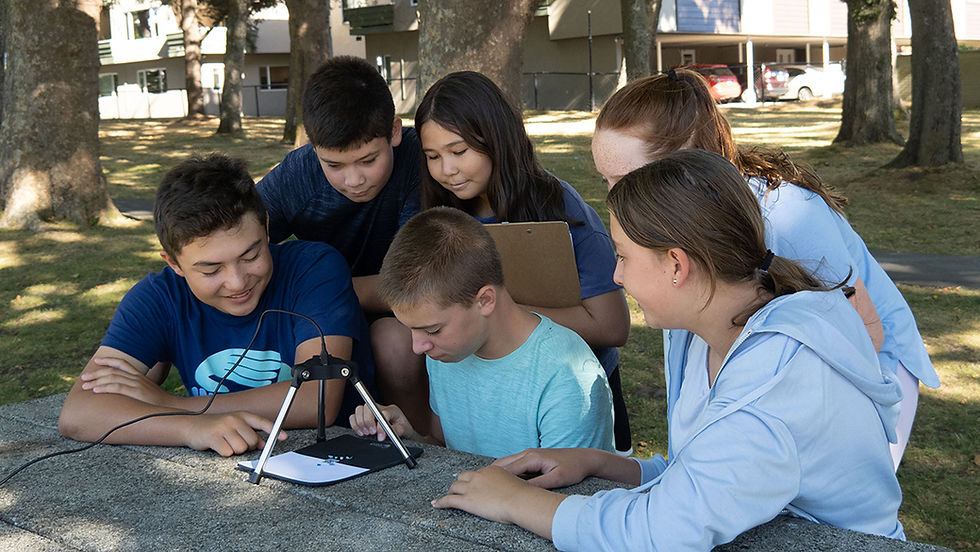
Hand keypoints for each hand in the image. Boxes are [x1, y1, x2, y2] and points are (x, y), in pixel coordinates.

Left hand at [81, 357, 178, 408]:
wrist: (172, 407)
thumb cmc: (158, 403)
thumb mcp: (147, 392)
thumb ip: (135, 389)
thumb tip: (123, 393)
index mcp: (139, 376)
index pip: (122, 363)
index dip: (109, 361)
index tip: (97, 361)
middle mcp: (137, 377)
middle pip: (113, 370)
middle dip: (96, 373)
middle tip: (83, 377)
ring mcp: (137, 384)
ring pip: (112, 378)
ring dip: (96, 381)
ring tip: (85, 386)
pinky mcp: (136, 393)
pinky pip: (117, 387)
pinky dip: (105, 387)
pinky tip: (96, 390)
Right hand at [182, 411, 286, 456]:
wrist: (190, 425)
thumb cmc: (216, 427)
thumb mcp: (234, 426)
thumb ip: (249, 433)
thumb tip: (263, 444)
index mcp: (242, 415)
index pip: (262, 422)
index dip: (275, 431)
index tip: (284, 437)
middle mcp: (234, 419)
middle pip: (252, 441)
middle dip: (246, 447)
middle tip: (234, 443)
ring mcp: (224, 427)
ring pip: (241, 448)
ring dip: (234, 451)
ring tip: (225, 444)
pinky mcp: (213, 436)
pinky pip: (227, 452)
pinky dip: (223, 453)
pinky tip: (217, 447)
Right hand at [349, 403, 416, 441]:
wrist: (402, 432)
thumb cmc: (403, 430)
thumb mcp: (405, 431)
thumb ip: (397, 431)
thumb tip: (387, 432)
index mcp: (393, 410)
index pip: (384, 413)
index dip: (380, 426)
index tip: (380, 437)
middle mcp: (381, 408)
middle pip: (368, 407)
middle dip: (368, 421)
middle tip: (371, 433)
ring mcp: (372, 411)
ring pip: (359, 409)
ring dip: (360, 423)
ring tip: (366, 433)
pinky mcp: (364, 416)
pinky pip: (353, 416)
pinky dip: (354, 424)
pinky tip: (360, 432)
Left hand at [432, 465, 563, 538]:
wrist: (520, 500)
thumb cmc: (525, 496)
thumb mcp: (520, 485)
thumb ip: (514, 485)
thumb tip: (520, 491)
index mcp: (493, 470)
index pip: (479, 472)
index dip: (474, 477)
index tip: (473, 480)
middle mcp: (480, 476)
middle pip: (464, 476)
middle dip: (460, 481)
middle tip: (457, 486)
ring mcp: (472, 487)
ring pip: (455, 486)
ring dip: (451, 491)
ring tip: (446, 496)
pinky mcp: (467, 500)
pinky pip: (449, 500)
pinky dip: (441, 502)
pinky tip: (436, 504)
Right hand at [492, 448, 604, 488]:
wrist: (585, 458)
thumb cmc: (573, 468)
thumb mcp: (557, 479)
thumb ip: (539, 484)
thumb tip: (522, 492)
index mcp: (532, 458)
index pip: (508, 470)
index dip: (494, 479)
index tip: (484, 488)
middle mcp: (528, 453)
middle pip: (503, 464)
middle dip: (490, 474)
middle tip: (478, 485)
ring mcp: (529, 454)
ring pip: (507, 463)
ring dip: (496, 472)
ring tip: (484, 483)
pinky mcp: (532, 457)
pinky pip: (514, 464)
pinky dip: (505, 471)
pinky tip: (500, 480)